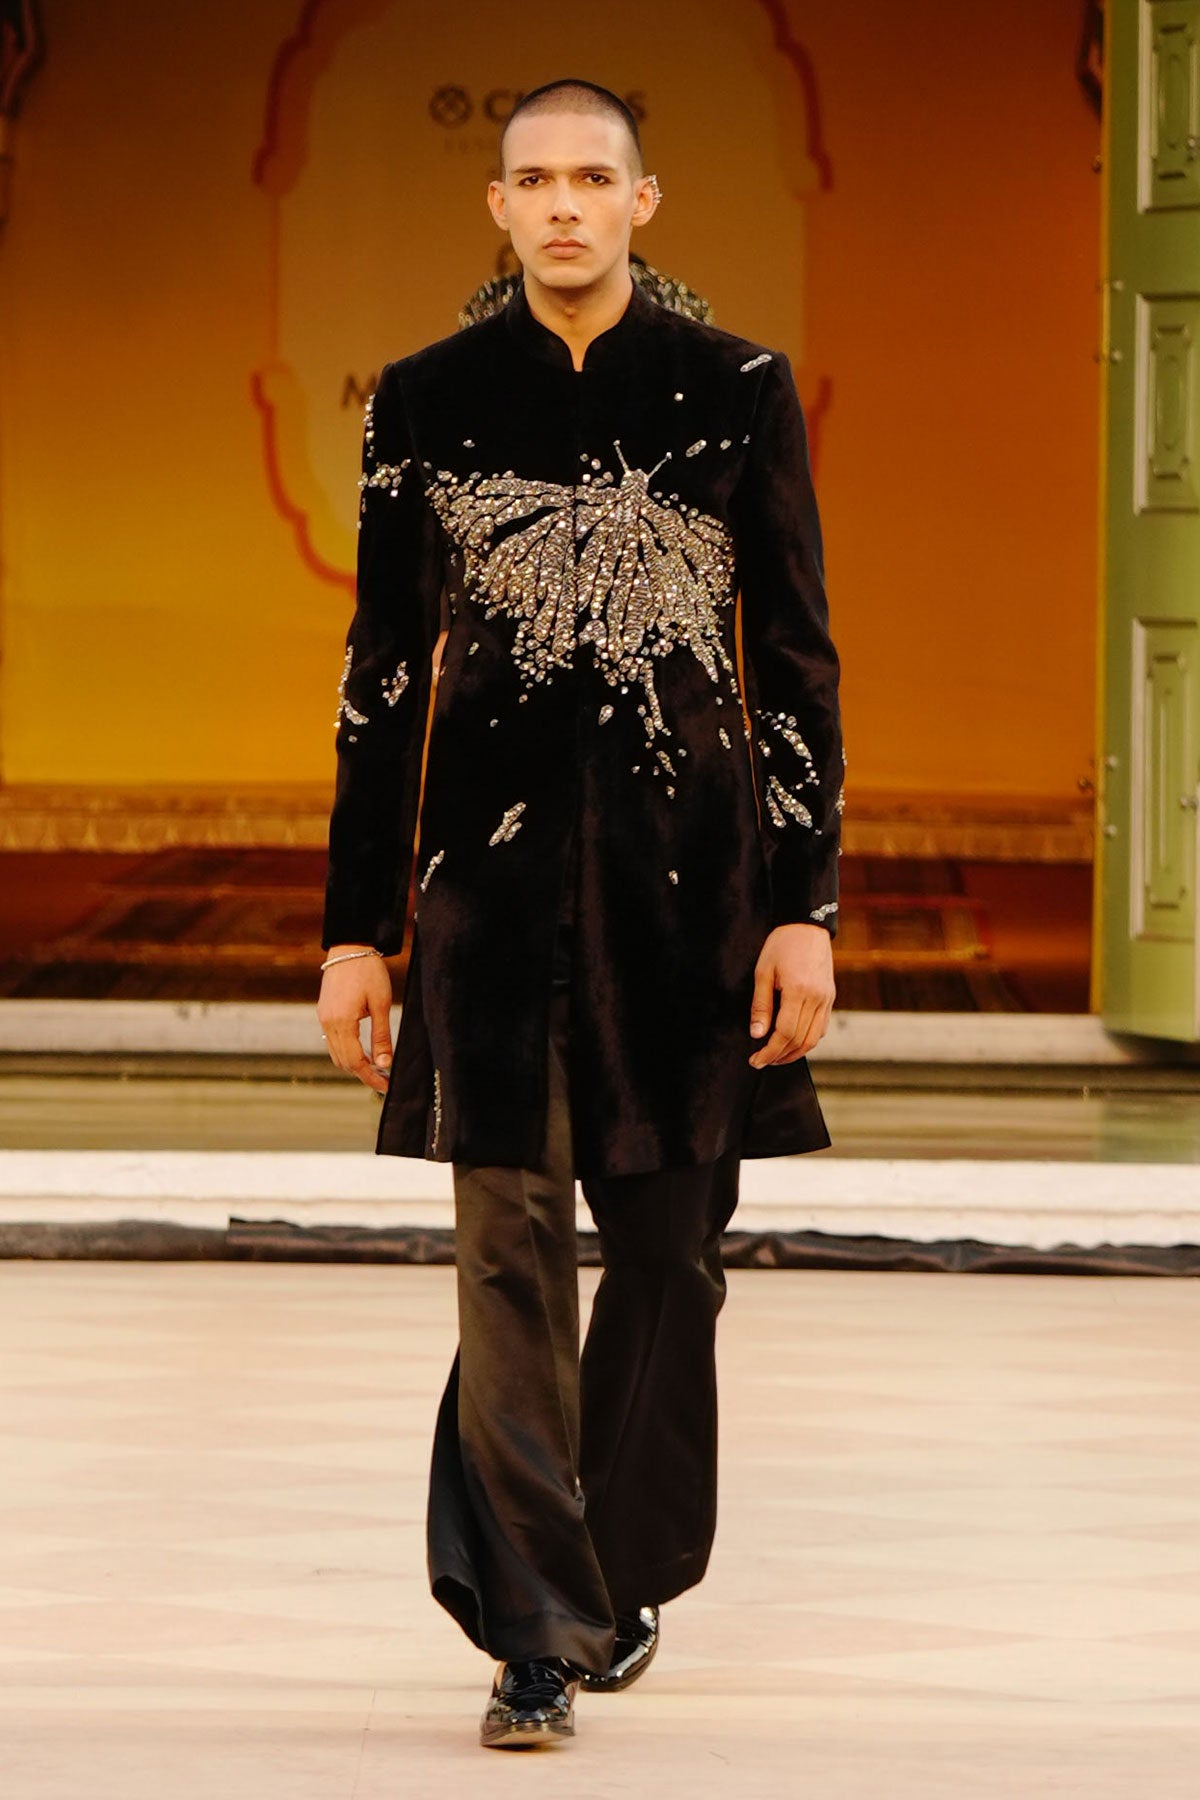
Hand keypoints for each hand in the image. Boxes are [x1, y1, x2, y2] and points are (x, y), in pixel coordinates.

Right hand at [317, 945, 394, 1093]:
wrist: (350, 946)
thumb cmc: (368, 972)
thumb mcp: (381, 1004)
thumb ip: (382, 1036)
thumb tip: (384, 1064)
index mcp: (342, 1022)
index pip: (355, 1061)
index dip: (371, 1077)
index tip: (386, 1086)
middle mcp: (328, 1023)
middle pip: (343, 1062)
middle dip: (363, 1074)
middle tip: (383, 1081)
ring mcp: (323, 1018)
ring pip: (336, 1054)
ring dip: (354, 1064)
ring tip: (376, 1069)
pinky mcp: (324, 1013)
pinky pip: (333, 1041)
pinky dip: (347, 1052)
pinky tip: (362, 1052)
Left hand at [748, 923, 834, 1066]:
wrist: (807, 925)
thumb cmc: (782, 945)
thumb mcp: (763, 972)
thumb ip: (761, 1005)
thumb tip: (757, 1034)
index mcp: (798, 991)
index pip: (785, 1033)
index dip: (770, 1051)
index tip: (756, 1060)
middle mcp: (817, 998)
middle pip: (800, 1040)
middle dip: (779, 1056)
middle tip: (761, 1061)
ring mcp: (827, 999)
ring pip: (814, 1038)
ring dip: (795, 1053)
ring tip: (776, 1057)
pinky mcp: (830, 997)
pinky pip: (821, 1028)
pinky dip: (808, 1041)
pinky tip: (793, 1042)